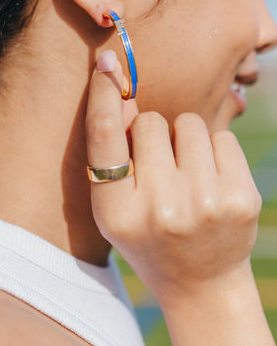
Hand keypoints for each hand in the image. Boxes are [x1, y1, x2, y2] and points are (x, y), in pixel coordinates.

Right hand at [85, 51, 261, 306]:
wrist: (202, 284)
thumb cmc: (147, 235)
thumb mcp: (115, 204)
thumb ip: (111, 149)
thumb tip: (116, 82)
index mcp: (116, 213)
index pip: (104, 136)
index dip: (103, 94)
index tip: (106, 61)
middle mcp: (160, 210)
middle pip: (151, 121)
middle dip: (153, 134)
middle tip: (158, 169)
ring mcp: (205, 205)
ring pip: (189, 123)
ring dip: (185, 139)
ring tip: (185, 176)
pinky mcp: (241, 198)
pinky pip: (221, 136)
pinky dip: (213, 151)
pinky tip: (210, 182)